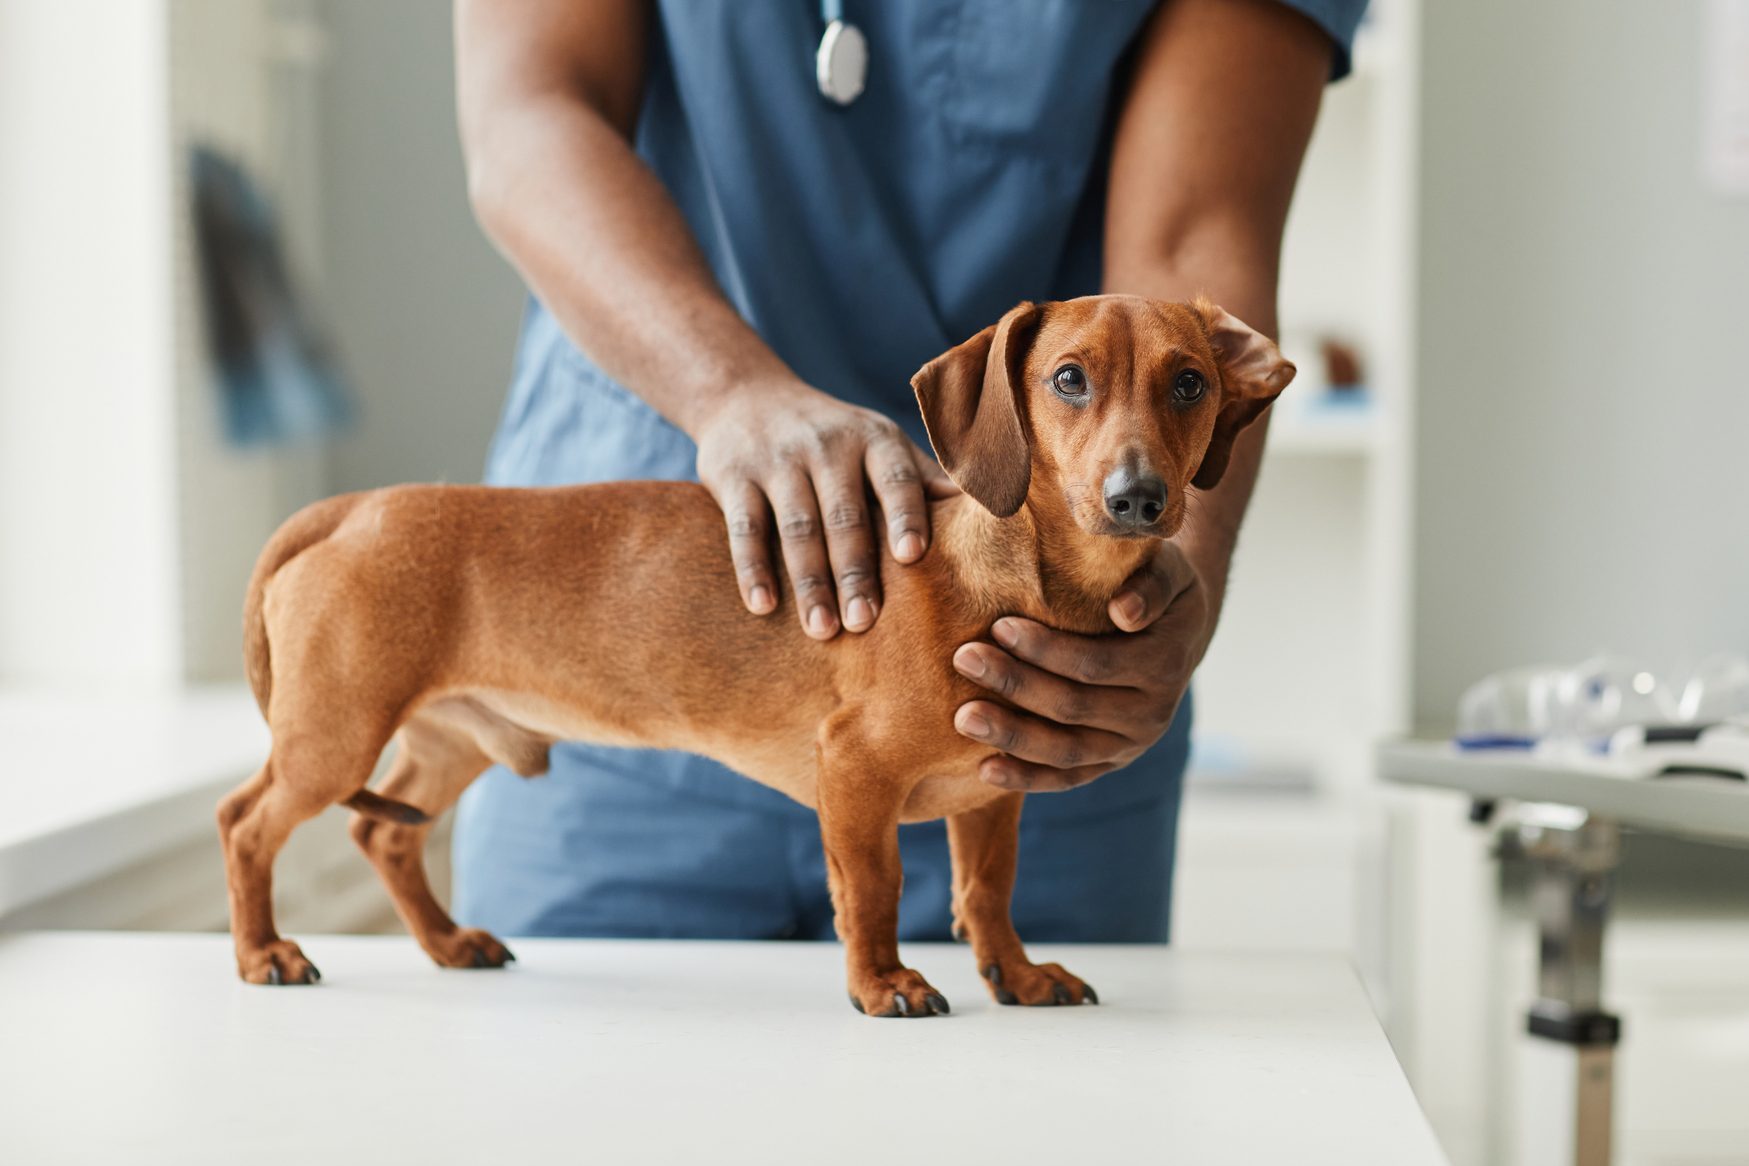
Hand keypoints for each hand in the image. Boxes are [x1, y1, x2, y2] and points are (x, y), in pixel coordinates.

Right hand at [695, 379, 956, 639]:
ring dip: (810, 581)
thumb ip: (925, 479)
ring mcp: (777, 461)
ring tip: (822, 630)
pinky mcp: (733, 476)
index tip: (914, 557)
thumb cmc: (834, 436)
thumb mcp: (880, 443)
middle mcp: (827, 446)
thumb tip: (997, 513)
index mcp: (874, 440)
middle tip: (865, 623)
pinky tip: (763, 607)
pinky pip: (744, 529)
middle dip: (855, 570)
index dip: (905, 516)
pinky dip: (752, 569)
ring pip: (796, 528)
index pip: (895, 478)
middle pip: (844, 515)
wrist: (746, 394)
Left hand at [950, 543, 1212, 790]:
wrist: (1177, 630)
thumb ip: (1152, 582)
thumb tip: (1125, 611)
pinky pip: (1066, 778)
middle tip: (964, 658)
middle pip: (1074, 707)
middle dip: (1016, 684)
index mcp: (1165, 663)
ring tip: (962, 718)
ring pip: (1066, 751)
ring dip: (1011, 736)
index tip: (1000, 626)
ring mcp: (1130, 745)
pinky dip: (1026, 777)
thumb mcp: (1167, 570)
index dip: (1047, 649)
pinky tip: (984, 770)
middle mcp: (1152, 714)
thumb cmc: (1155, 585)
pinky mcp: (1110, 762)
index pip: (1097, 663)